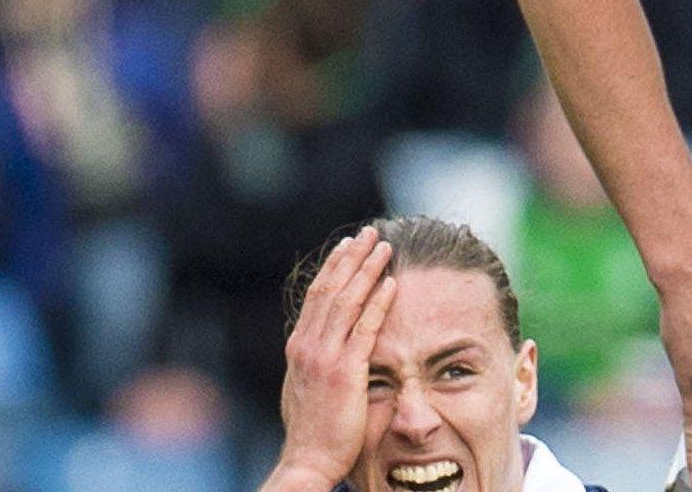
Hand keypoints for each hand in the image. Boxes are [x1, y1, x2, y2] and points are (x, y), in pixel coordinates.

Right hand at [268, 229, 396, 491]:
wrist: (307, 460)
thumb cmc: (313, 430)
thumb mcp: (307, 386)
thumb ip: (319, 360)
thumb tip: (330, 344)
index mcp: (299, 346)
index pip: (318, 295)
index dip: (334, 267)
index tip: (349, 245)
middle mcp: (307, 345)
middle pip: (331, 288)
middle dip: (351, 257)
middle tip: (370, 231)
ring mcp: (324, 357)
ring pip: (347, 301)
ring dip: (367, 269)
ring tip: (385, 246)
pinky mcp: (345, 372)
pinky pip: (365, 329)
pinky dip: (378, 303)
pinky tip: (392, 283)